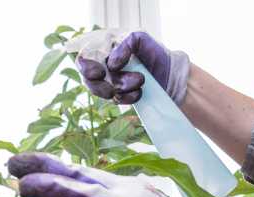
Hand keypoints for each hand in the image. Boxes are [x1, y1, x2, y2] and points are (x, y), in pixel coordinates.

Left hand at [8, 153, 253, 196]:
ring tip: (24, 184)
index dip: (48, 165)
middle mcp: (124, 193)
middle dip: (41, 169)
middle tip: (8, 164)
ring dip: (54, 188)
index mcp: (121, 191)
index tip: (17, 161)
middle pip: (77, 176)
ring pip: (87, 193)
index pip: (79, 173)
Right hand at [71, 30, 189, 106]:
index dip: (86, 67)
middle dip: (101, 86)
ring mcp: (110, 81)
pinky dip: (127, 98)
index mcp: (105, 48)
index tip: (100, 73)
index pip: (84, 57)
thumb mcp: (140, 39)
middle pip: (88, 79)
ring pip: (101, 91)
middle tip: (114, 88)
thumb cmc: (154, 52)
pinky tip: (139, 93)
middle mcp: (103, 65)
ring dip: (120, 88)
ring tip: (140, 81)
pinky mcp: (118, 95)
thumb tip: (111, 64)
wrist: (170, 73)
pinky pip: (115, 100)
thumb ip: (124, 45)